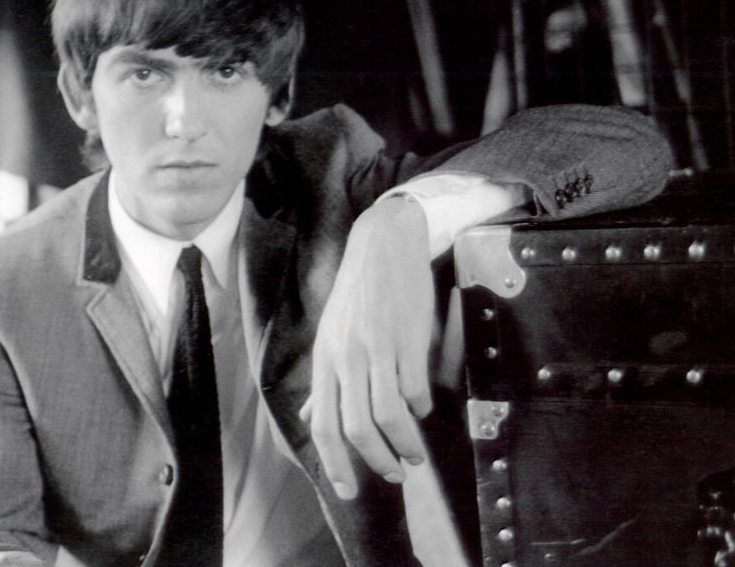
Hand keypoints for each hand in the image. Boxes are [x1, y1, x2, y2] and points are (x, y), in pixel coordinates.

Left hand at [302, 196, 436, 499]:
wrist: (384, 243)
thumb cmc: (359, 294)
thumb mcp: (331, 335)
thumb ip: (324, 380)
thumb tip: (311, 416)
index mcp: (325, 359)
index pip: (323, 424)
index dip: (336, 463)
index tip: (350, 490)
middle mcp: (346, 356)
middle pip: (355, 426)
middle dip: (376, 461)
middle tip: (395, 475)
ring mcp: (377, 347)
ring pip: (387, 413)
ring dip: (404, 443)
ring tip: (415, 455)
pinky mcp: (407, 336)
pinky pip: (414, 387)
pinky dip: (420, 407)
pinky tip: (423, 408)